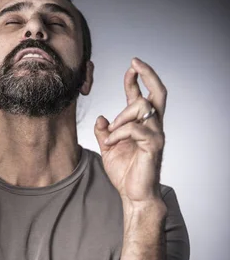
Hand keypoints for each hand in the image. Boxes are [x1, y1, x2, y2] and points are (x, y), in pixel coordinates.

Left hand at [93, 58, 166, 204]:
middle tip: (133, 64)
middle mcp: (152, 127)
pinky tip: (110, 142)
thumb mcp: (108, 149)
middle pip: (158, 93)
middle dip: (147, 74)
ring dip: (122, 116)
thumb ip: (105, 132)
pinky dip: (119, 132)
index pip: (141, 96)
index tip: (131, 66)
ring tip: (110, 133)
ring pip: (143, 106)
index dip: (137, 79)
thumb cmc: (125, 173)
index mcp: (142, 125)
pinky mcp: (153, 146)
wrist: (133, 195)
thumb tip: (101, 118)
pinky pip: (135, 128)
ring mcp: (155, 135)